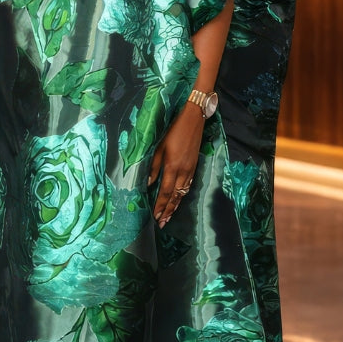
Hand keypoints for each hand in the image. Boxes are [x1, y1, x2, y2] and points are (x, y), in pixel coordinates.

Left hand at [147, 104, 202, 227]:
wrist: (194, 118)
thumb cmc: (173, 129)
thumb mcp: (159, 146)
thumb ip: (154, 166)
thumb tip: (148, 183)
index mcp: (172, 167)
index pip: (165, 192)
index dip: (160, 206)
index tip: (155, 217)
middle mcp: (183, 171)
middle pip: (175, 196)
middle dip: (168, 210)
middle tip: (162, 223)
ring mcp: (190, 169)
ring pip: (183, 192)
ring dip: (176, 205)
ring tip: (169, 216)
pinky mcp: (194, 165)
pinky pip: (188, 185)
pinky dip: (183, 195)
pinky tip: (179, 199)